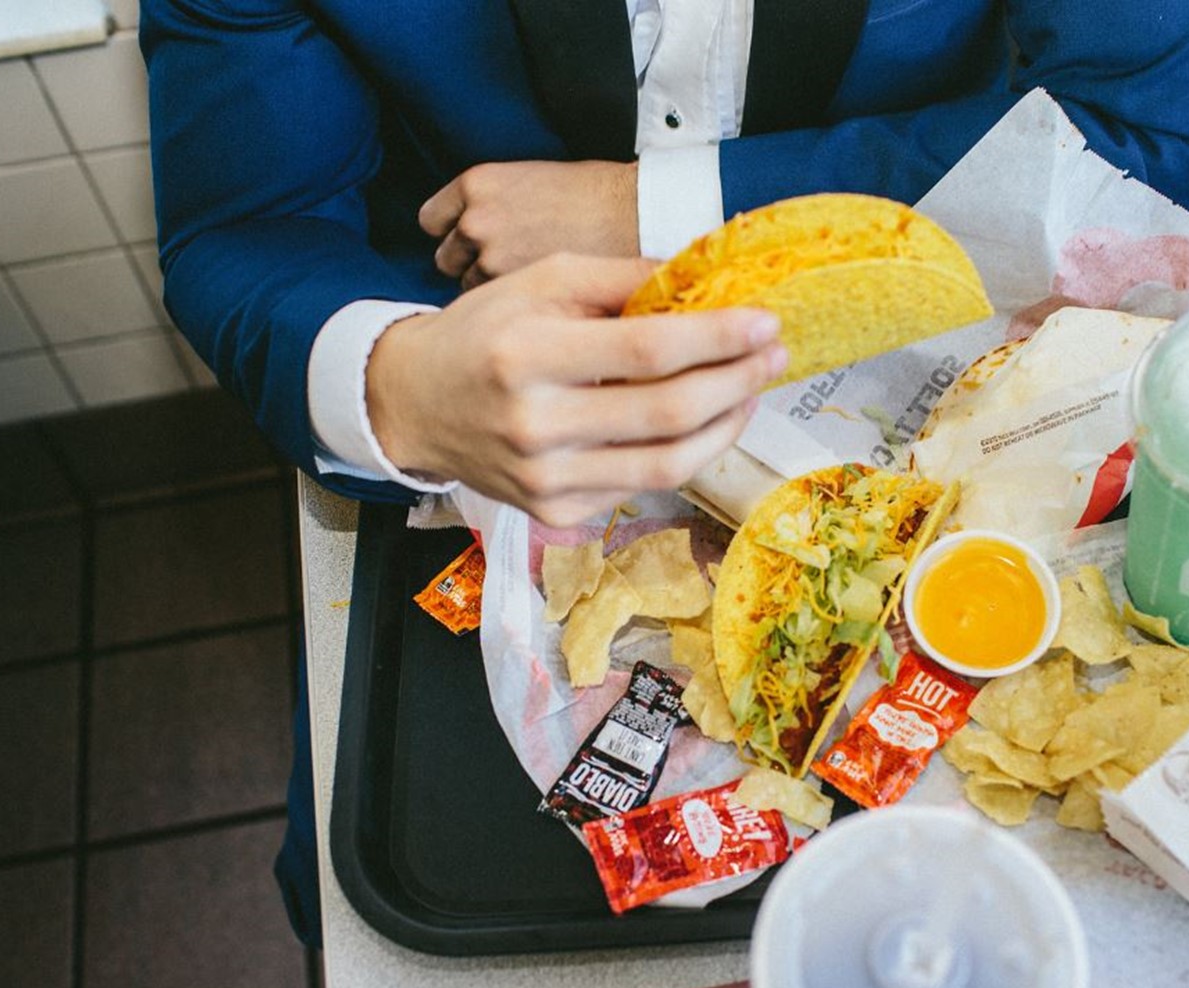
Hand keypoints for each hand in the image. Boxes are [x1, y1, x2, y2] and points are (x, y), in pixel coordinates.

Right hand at [367, 254, 786, 526]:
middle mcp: (535, 424)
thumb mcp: (539, 281)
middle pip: (668, 413)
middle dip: (737, 381)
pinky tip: (701, 423)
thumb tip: (705, 281)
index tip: (765, 322)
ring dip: (726, 426)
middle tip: (774, 356)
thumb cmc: (483, 332)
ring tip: (750, 390)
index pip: (647, 351)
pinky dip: (682, 453)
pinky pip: (639, 486)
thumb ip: (620, 277)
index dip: (717, 338)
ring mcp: (545, 477)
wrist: (414, 403)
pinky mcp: (554, 510)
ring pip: (667, 464)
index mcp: (528, 355)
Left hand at [419, 161, 638, 289]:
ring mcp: (490, 259)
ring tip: (532, 283)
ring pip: (471, 288)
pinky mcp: (513, 290)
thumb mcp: (533, 178)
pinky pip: (498, 307)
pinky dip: (514, 305)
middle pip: (447, 259)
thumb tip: (482, 231)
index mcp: (477, 184)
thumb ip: (497, 204)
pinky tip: (540, 294)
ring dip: (494, 290)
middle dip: (472, 265)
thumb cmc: (598, 194)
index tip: (474, 243)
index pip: (433, 220)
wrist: (638, 213)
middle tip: (510, 267)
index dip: (454, 234)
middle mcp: (475, 220)